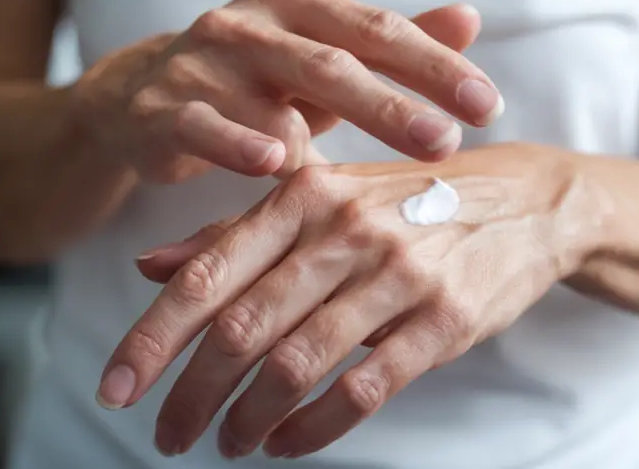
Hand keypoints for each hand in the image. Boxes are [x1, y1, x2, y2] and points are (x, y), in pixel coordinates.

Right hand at [72, 0, 502, 181]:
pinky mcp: (162, 108)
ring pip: (276, 89)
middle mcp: (251, 23)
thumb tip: (470, 19)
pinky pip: (204, 125)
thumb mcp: (322, 61)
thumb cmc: (254, 84)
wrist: (141, 99)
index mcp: (296, 4)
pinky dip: (239, 144)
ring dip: (338, 122)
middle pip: (334, 60)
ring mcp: (203, 61)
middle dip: (397, 103)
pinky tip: (276, 162)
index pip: (375, 30)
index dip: (433, 66)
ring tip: (388, 153)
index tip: (487, 106)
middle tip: (450, 142)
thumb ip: (390, 46)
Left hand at [99, 144, 604, 457]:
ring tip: (228, 443)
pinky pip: (364, 389)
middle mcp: (346, 229)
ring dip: (249, 418)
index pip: (207, 273)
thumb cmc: (405, 201)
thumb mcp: (321, 198)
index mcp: (304, 194)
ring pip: (297, 364)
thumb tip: (150, 267)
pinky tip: (288, 443)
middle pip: (243, 328)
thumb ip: (236, 232)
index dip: (152, 337)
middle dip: (192, 394)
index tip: (116, 389)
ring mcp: (399, 275)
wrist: (522, 201)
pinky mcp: (444, 320)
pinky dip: (315, 427)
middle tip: (167, 435)